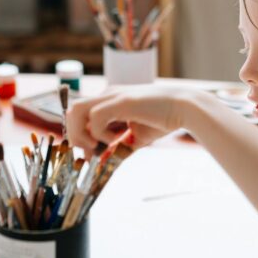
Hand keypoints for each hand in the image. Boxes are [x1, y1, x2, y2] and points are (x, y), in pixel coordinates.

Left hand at [67, 85, 190, 155]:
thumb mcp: (136, 137)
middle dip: (75, 135)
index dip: (79, 135)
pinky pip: (95, 116)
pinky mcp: (121, 101)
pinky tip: (115, 139)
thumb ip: (120, 147)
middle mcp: (108, 95)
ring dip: (81, 132)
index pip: (80, 114)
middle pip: (72, 111)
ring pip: (76, 110)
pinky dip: (99, 132)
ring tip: (96, 146)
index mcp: (110, 100)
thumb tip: (103, 163)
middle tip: (88, 153)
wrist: (185, 107)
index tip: (88, 154)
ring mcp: (113, 96)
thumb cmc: (164, 119)